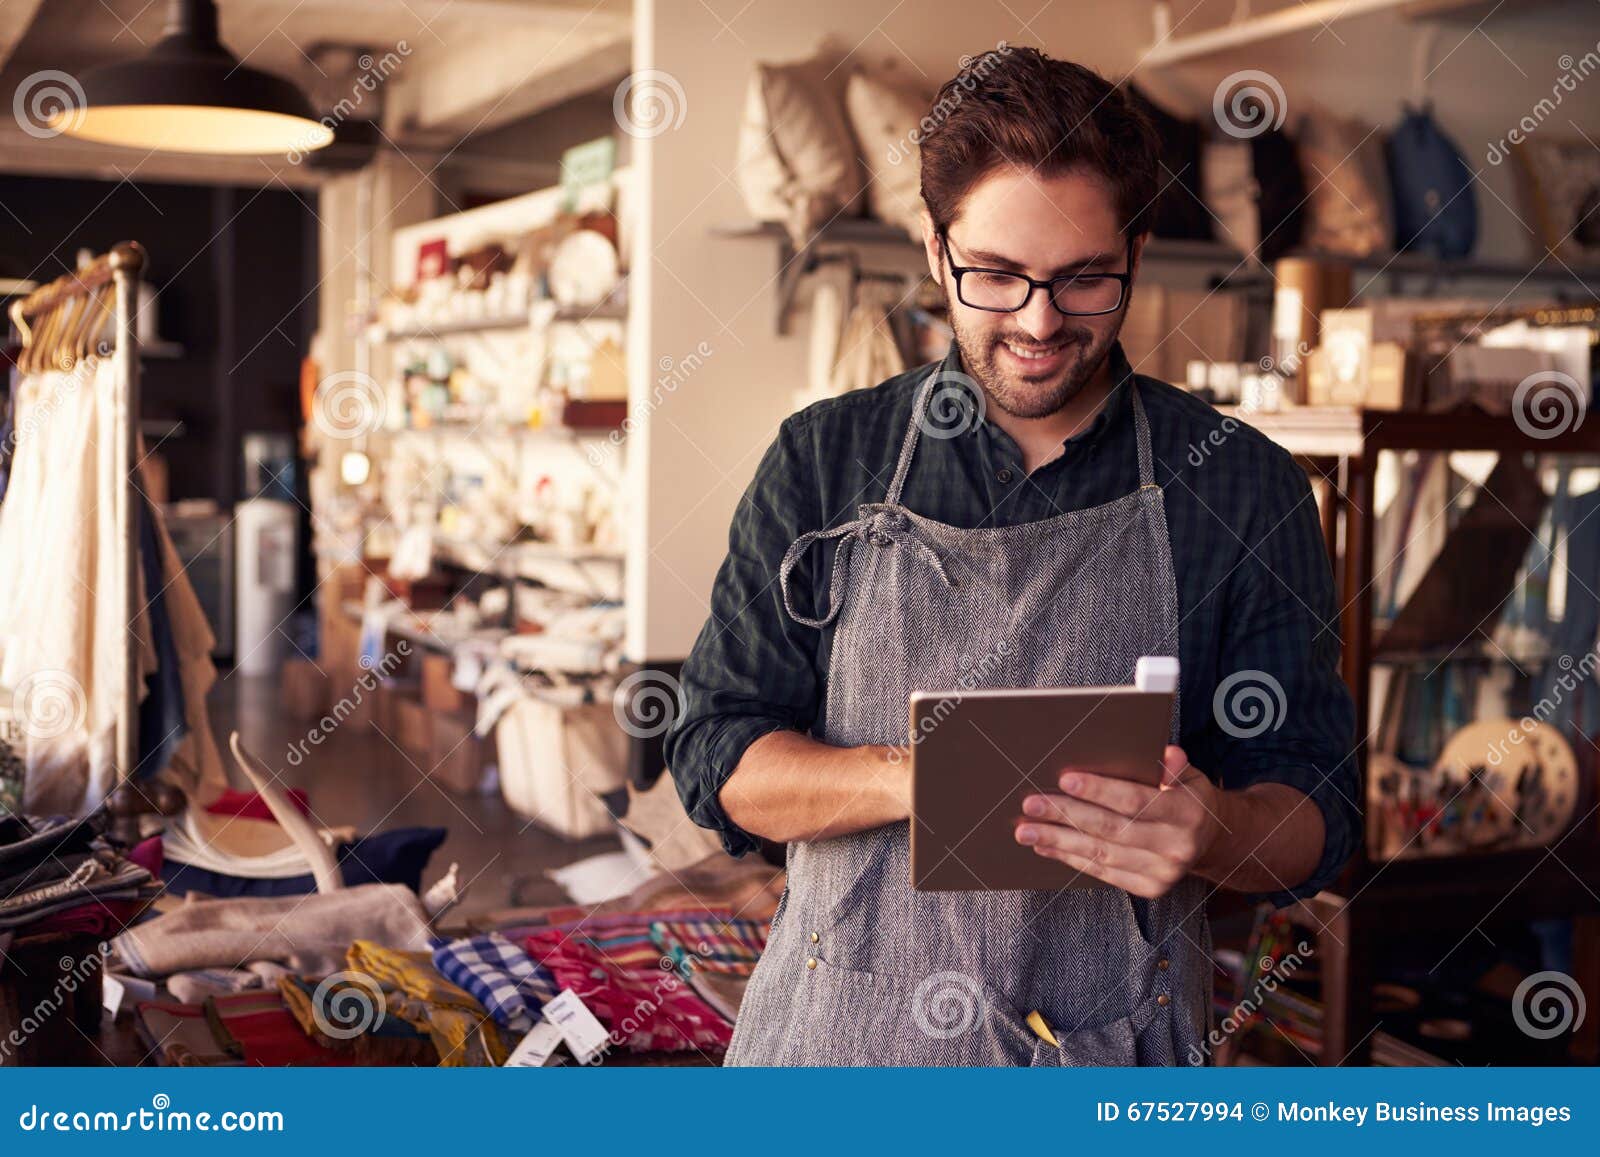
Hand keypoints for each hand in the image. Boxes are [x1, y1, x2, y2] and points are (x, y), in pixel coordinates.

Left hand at [1012, 745, 1223, 897]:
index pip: (1135, 801)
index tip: (1065, 779)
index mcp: (1186, 813)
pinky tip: (1046, 847)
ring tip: (1026, 830)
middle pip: (1111, 829)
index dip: (1099, 791)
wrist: (1210, 840)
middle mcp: (1175, 847)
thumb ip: (1174, 766)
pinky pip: (1102, 872)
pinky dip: (1070, 858)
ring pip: (1101, 854)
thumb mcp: (1190, 776)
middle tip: (1031, 804)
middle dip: (1066, 816)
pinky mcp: (1148, 888)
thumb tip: (1166, 755)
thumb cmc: (1188, 797)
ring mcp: (1162, 873)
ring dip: (1058, 841)